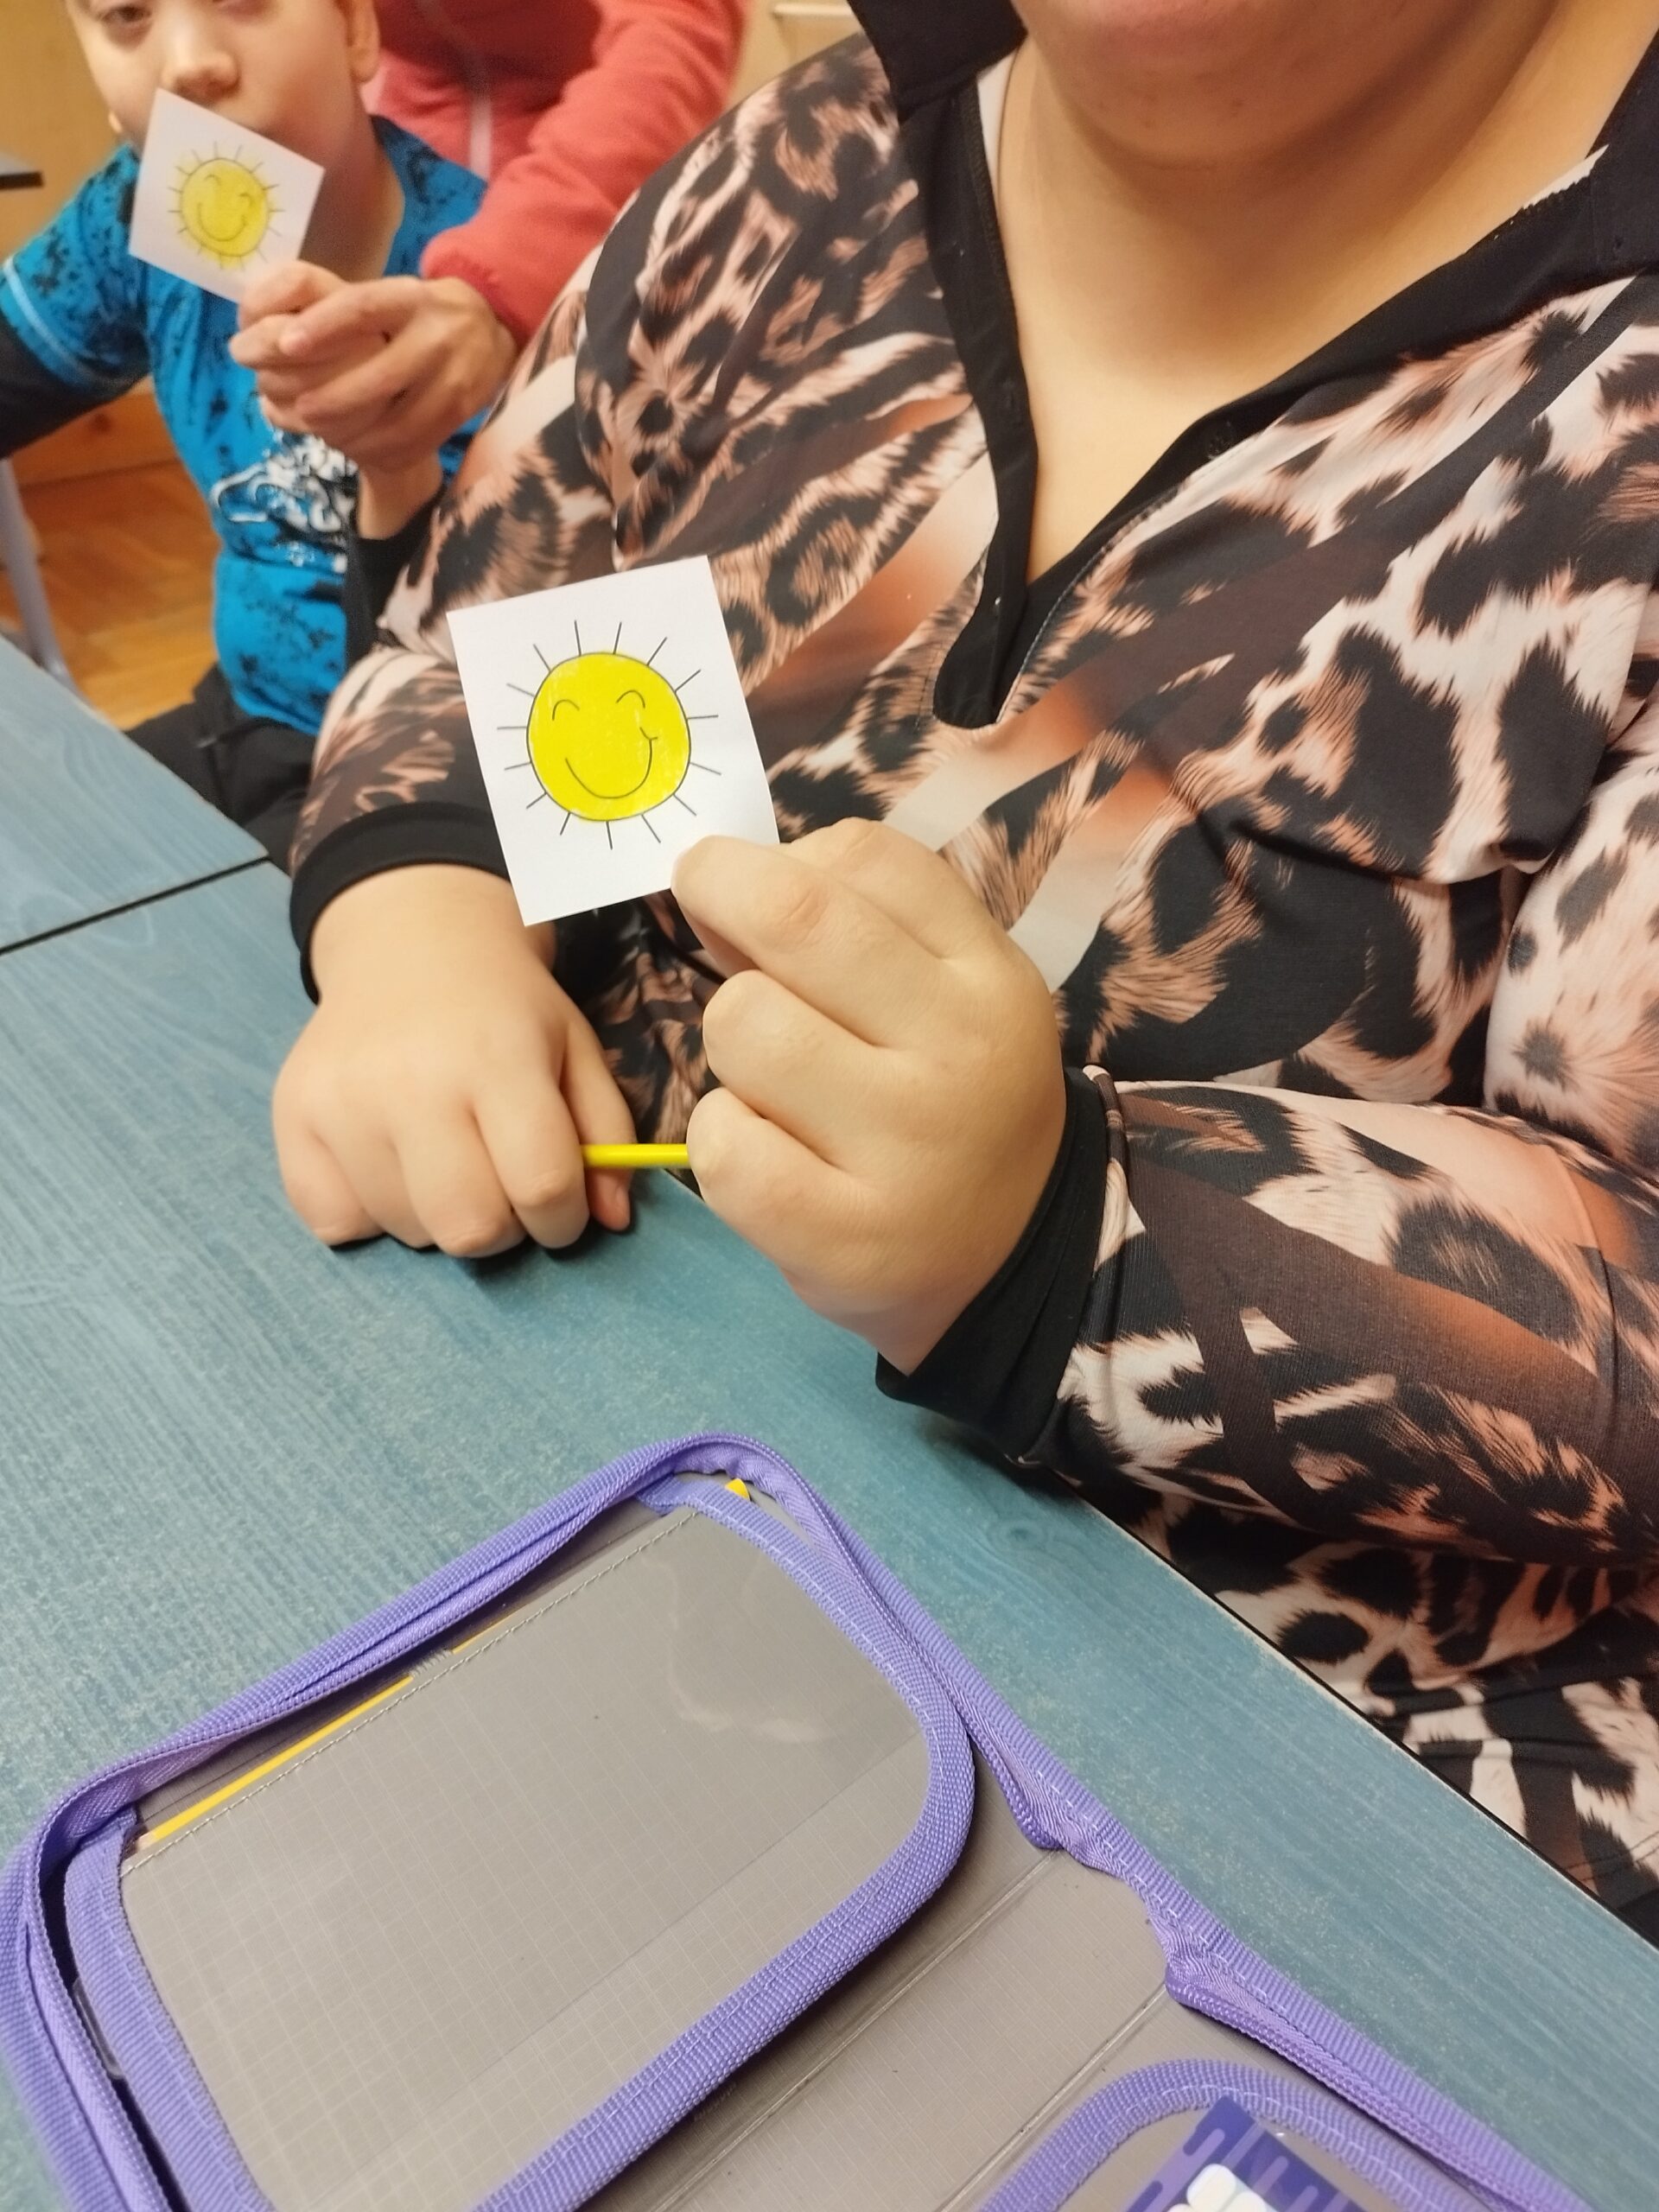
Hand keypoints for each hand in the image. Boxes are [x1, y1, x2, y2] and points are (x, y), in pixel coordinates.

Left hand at [233, 265, 516, 467]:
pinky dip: (384, 452)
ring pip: (400, 421)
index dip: (323, 328)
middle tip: (303, 410)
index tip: (286, 346)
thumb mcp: (390, 295)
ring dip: (356, 436)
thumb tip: (274, 333)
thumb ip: (345, 309)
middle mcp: (436, 335)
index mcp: (408, 298)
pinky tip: (360, 449)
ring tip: (327, 435)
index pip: (362, 308)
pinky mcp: (463, 410)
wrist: (491, 327)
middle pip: (380, 376)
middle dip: (335, 399)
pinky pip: (418, 443)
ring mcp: (455, 377)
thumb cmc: (418, 313)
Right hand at [274, 867, 634, 1253]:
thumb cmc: (506, 1010)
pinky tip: (390, 1165)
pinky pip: (336, 1225)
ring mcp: (343, 1102)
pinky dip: (369, 1215)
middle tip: (501, 1190)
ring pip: (406, 1231)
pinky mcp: (294, 1118)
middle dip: (502, 1228)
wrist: (412, 945)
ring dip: (437, 1219)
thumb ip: (607, 1136)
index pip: (541, 1186)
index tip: (559, 1206)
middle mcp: (412, 1081)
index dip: (563, 1218)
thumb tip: (611, 1220)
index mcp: (497, 1059)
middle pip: (469, 1227)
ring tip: (444, 1162)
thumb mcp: (577, 1050)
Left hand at [673, 822, 1066, 1370]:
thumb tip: (718, 878)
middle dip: (721, 895)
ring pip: (743, 1025)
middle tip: (707, 913)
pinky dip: (720, 1139)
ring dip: (727, 1042)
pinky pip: (723, 1144)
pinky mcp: (844, 1237)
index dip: (778, 856)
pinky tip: (764, 1153)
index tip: (747, 885)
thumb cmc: (948, 1102)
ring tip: (771, 1079)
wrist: (1008, 1261)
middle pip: (796, 918)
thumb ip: (857, 926)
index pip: (867, 856)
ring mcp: (905, 1149)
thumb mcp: (948, 996)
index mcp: (989, 978)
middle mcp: (960, 1052)